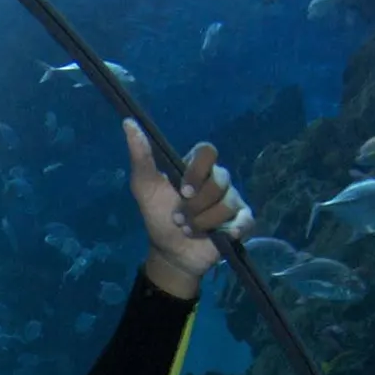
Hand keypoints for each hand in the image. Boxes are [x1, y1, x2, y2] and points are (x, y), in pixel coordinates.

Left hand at [123, 119, 253, 297]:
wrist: (169, 251)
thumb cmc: (158, 215)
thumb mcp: (144, 187)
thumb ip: (140, 156)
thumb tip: (128, 123)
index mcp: (196, 168)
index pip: (208, 151)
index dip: (197, 171)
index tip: (183, 190)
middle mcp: (217, 180)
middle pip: (220, 180)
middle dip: (196, 205)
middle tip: (180, 218)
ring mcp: (231, 199)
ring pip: (227, 203)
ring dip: (203, 222)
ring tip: (190, 230)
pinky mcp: (242, 220)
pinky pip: (246, 219)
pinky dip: (232, 229)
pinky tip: (221, 235)